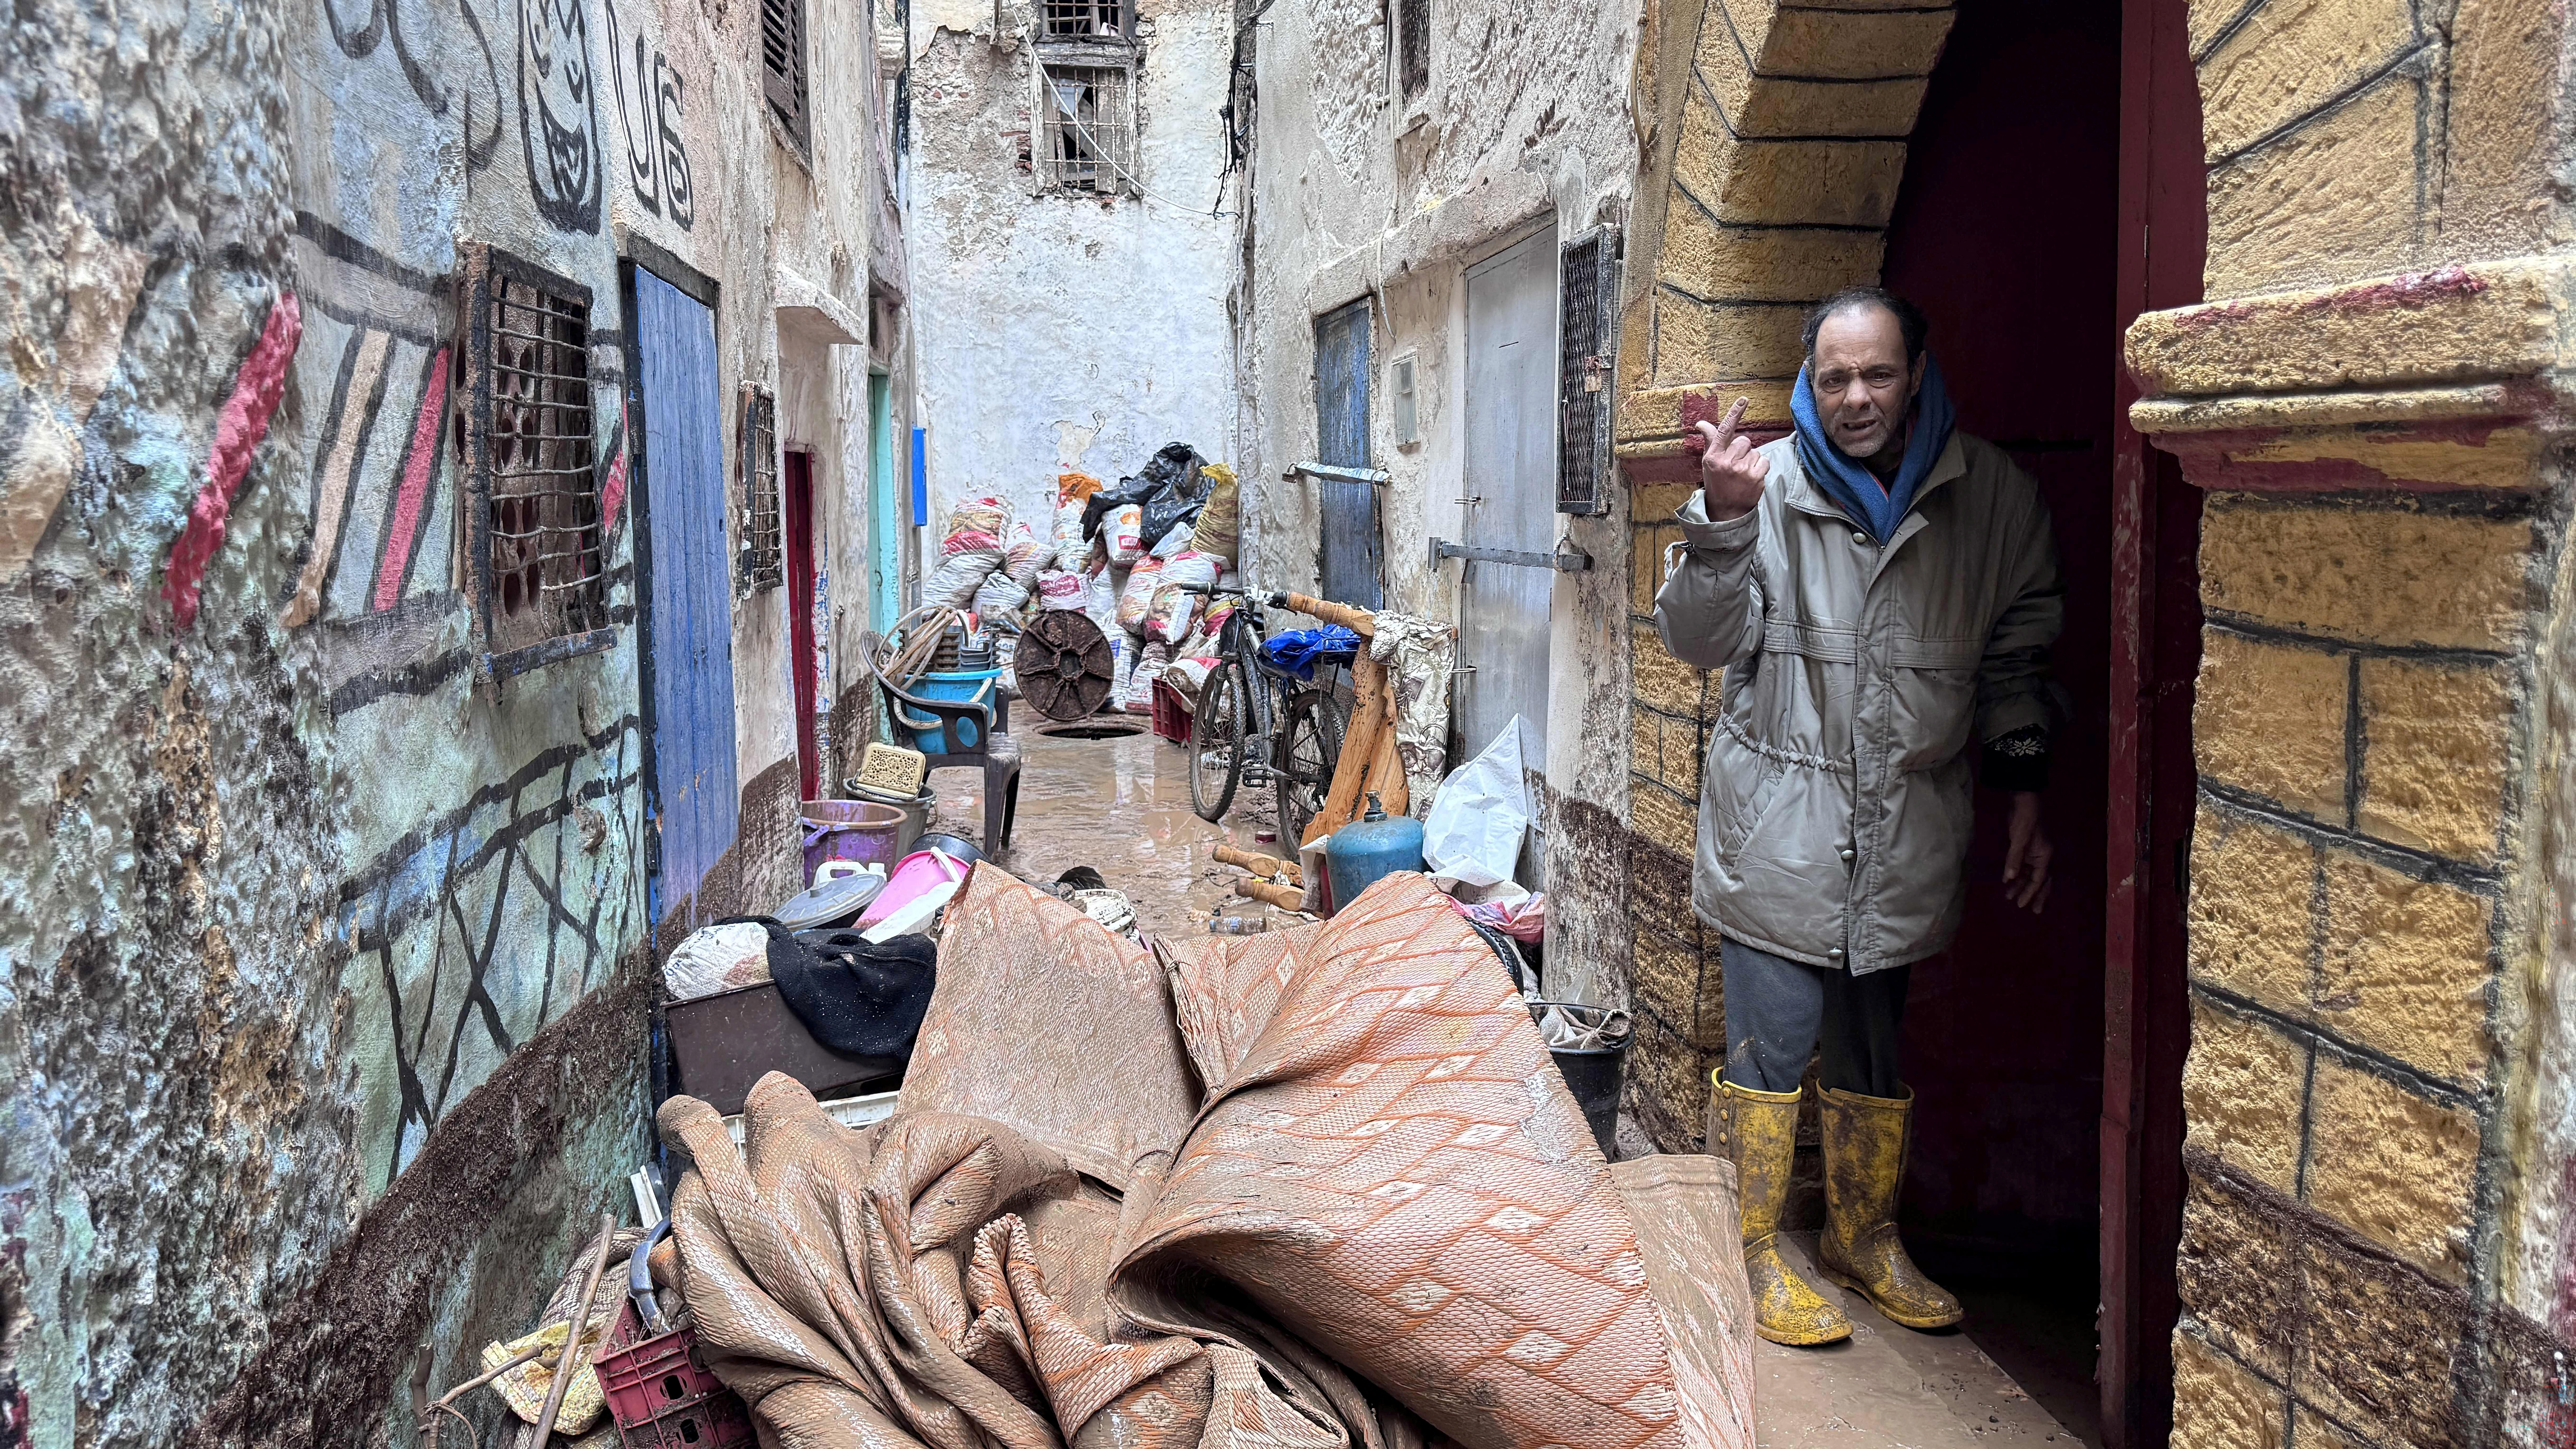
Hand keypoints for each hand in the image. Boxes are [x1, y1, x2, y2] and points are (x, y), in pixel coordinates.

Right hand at [1693, 397, 1769, 520]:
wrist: (1726, 510)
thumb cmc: (1717, 482)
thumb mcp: (1709, 462)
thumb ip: (1711, 441)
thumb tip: (1701, 423)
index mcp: (1714, 457)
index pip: (1725, 430)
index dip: (1735, 413)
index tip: (1744, 399)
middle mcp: (1727, 462)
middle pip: (1744, 441)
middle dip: (1742, 450)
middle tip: (1735, 465)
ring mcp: (1742, 470)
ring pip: (1755, 452)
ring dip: (1751, 460)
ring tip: (1742, 474)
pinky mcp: (1756, 478)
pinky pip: (1764, 461)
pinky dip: (1760, 468)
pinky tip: (1751, 477)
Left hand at [2003, 791, 2051, 912]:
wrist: (2023, 801)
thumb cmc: (2023, 819)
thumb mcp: (2018, 839)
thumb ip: (2014, 859)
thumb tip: (2009, 879)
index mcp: (2045, 855)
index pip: (2038, 879)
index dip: (2030, 893)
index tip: (2022, 905)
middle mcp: (2042, 856)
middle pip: (2040, 880)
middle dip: (2035, 895)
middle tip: (2032, 911)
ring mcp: (2034, 853)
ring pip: (2030, 874)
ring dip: (2022, 886)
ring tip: (2011, 897)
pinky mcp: (2025, 849)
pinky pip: (2023, 866)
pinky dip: (2016, 875)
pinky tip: (2007, 882)